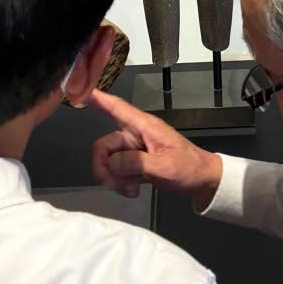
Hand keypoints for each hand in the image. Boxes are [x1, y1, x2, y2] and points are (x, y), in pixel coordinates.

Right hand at [90, 90, 222, 208]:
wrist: (201, 181)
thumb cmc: (188, 168)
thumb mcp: (163, 166)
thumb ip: (136, 163)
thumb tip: (112, 163)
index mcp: (144, 127)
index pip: (117, 108)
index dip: (98, 99)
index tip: (80, 93)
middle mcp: (135, 134)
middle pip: (104, 145)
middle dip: (105, 168)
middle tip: (116, 185)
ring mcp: (134, 148)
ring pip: (109, 161)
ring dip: (114, 178)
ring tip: (130, 190)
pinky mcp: (135, 162)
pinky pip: (116, 169)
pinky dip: (120, 182)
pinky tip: (132, 190)